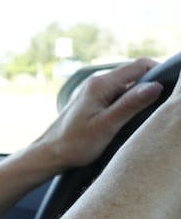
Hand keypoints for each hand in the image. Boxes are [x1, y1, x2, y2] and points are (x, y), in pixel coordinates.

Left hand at [32, 57, 163, 170]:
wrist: (49, 153)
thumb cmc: (75, 143)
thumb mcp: (107, 125)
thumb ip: (131, 105)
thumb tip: (155, 86)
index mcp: (100, 84)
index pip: (140, 65)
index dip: (160, 72)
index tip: (173, 89)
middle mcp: (96, 82)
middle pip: (135, 73)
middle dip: (152, 84)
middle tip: (165, 104)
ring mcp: (94, 91)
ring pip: (127, 85)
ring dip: (141, 94)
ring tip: (151, 112)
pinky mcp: (93, 100)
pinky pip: (118, 94)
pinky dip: (130, 101)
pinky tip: (134, 116)